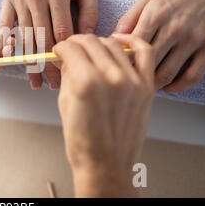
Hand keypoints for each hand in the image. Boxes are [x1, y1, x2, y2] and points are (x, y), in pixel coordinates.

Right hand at [0, 0, 97, 90]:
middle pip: (41, 38)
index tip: (68, 74)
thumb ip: (90, 11)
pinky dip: (4, 47)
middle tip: (54, 86)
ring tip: (37, 83)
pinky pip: (4, 27)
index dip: (64, 55)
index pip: (61, 31)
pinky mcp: (7, 0)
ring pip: (24, 37)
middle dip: (48, 66)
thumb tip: (87, 38)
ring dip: (29, 63)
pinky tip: (6, 64)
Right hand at [54, 34, 154, 196]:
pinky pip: (144, 53)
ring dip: (98, 42)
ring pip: (113, 44)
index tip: (58, 50)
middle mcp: (110, 77)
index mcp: (86, 83)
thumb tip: (66, 57)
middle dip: (76, 42)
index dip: (61, 47)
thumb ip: (67, 74)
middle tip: (70, 48)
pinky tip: (119, 40)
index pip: (71, 48)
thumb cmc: (83, 141)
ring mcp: (132, 81)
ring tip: (90, 49)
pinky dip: (131, 42)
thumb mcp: (65, 103)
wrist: (106, 165)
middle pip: (91, 42)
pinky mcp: (145, 87)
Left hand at [115, 0, 204, 91]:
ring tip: (143, 85)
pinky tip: (168, 87)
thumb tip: (113, 38)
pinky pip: (193, 75)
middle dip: (133, 74)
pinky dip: (178, 86)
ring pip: (167, 73)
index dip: (120, 59)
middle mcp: (174, 28)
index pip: (131, 47)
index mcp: (155, 15)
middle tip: (126, 80)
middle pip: (147, 62)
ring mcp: (194, 39)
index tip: (115, 66)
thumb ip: (130, 18)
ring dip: (152, 84)